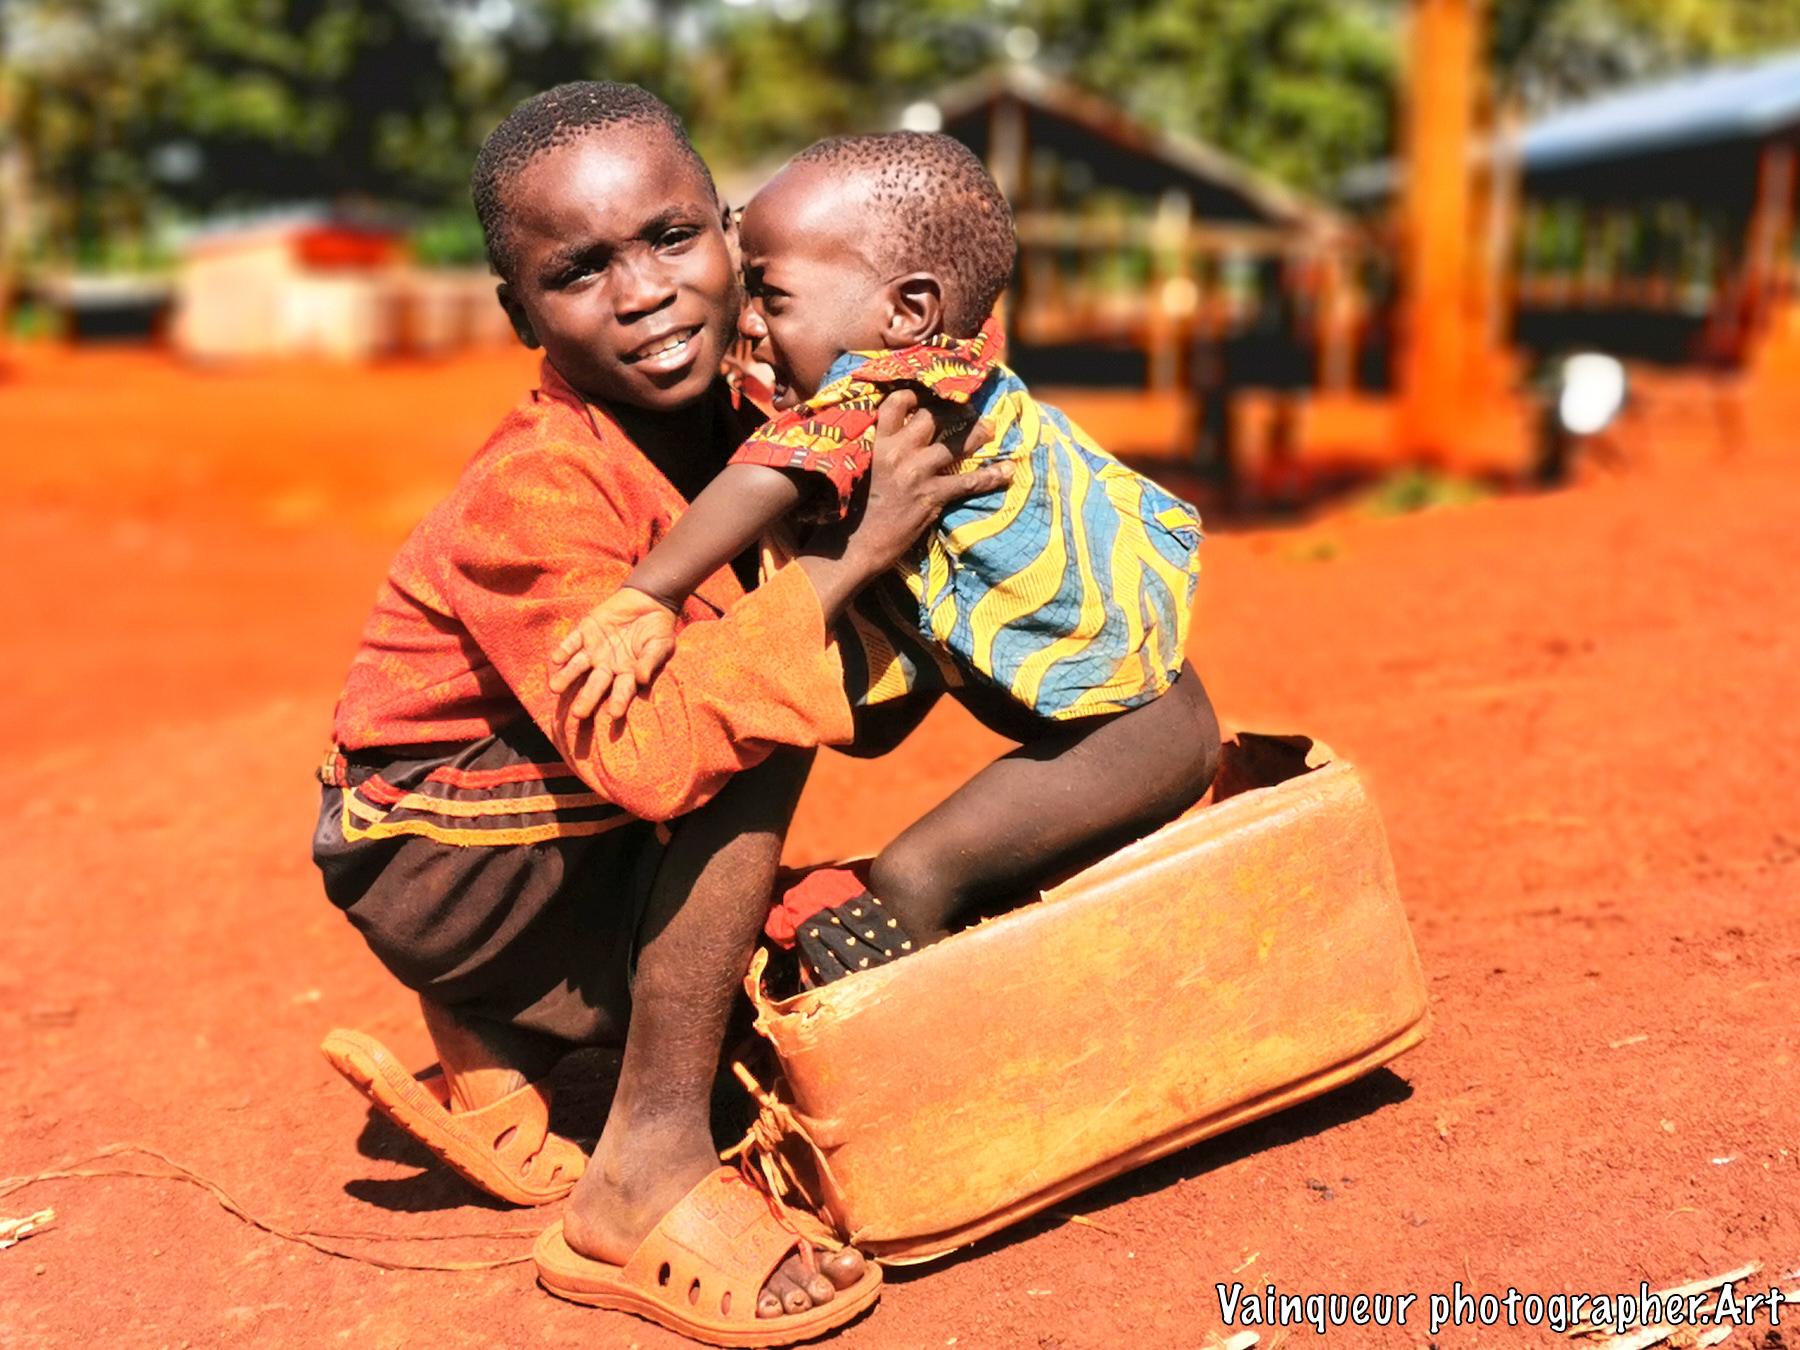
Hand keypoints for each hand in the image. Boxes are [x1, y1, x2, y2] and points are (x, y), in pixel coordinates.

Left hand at [548, 587, 678, 721]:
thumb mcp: (660, 645)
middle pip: (595, 685)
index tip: (614, 714)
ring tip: (555, 688)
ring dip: (566, 677)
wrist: (648, 601)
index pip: (622, 691)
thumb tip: (642, 678)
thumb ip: (650, 661)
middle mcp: (607, 666)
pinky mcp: (585, 631)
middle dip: (586, 698)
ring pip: (577, 666)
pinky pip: (572, 642)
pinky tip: (556, 659)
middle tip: (577, 714)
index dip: (618, 702)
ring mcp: (594, 650)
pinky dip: (564, 649)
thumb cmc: (658, 629)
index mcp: (627, 674)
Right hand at [795, 390, 1008, 620]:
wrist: (860, 542)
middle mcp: (898, 452)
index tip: (929, 395)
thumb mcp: (867, 468)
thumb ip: (885, 449)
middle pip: (931, 418)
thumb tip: (905, 433)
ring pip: (955, 443)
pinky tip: (1008, 472)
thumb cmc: (860, 507)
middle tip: (968, 409)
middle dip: (953, 410)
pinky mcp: (932, 495)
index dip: (914, 395)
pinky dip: (991, 477)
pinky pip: (968, 482)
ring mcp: (917, 473)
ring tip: (990, 427)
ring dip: (977, 433)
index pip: (895, 404)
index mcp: (879, 443)